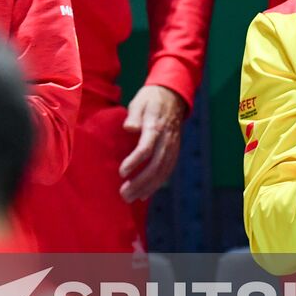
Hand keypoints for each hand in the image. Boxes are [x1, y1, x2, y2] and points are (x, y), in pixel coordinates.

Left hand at [119, 85, 184, 201]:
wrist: (173, 97)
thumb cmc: (150, 100)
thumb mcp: (140, 102)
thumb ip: (134, 115)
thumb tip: (129, 128)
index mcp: (156, 127)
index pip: (147, 148)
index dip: (134, 162)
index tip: (121, 172)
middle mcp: (166, 140)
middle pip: (155, 166)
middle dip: (139, 182)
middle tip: (123, 194)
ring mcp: (172, 147)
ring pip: (162, 172)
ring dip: (146, 187)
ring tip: (130, 198)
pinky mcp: (174, 152)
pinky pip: (167, 171)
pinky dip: (156, 185)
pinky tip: (144, 194)